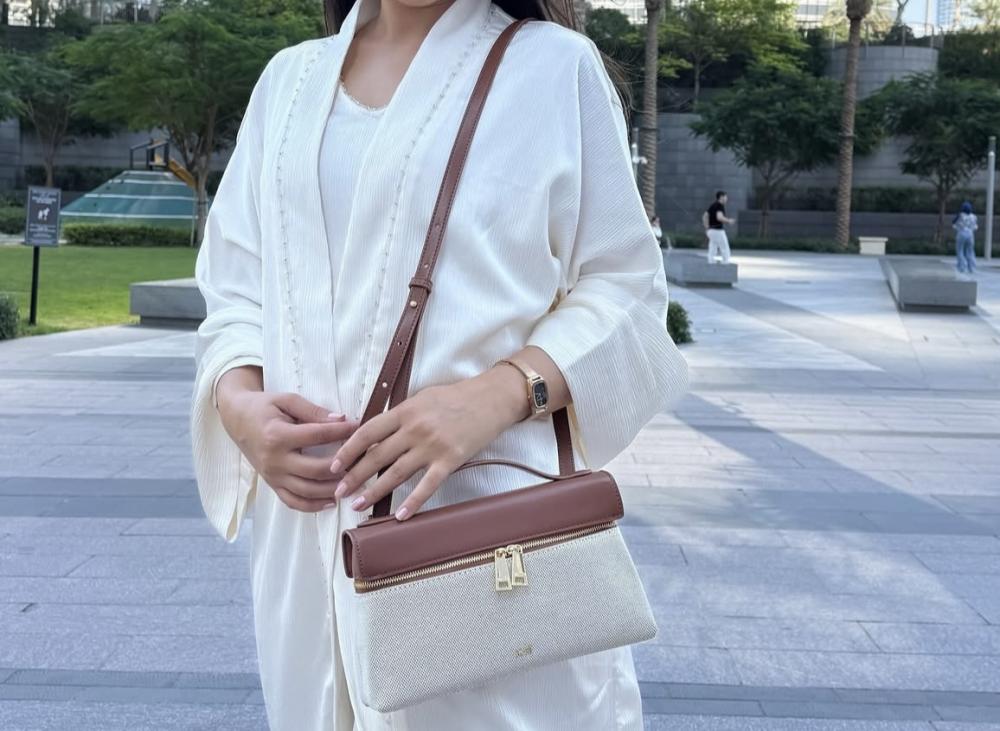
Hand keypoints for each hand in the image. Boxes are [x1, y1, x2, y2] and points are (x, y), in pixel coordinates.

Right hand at [218, 385, 358, 511]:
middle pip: (315, 469)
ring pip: (307, 491)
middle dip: (342, 466)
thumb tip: (341, 419)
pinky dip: (313, 506)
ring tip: (353, 482)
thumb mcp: (286, 400)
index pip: (317, 435)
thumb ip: (313, 411)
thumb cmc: (264, 407)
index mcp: (277, 435)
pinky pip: (293, 501)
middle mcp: (274, 460)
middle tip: (362, 460)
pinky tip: (332, 501)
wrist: (236, 419)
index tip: (359, 426)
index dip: (341, 431)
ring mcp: (272, 476)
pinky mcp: (272, 484)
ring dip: (332, 489)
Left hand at [329, 366, 526, 520]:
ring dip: (374, 492)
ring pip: (396, 474)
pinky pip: (427, 486)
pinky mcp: (450, 460)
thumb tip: (375, 433)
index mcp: (405, 411)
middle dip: (353, 476)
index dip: (347, 450)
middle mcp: (415, 429)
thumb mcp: (422, 398)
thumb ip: (400, 415)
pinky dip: (413, 502)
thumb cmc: (457, 397)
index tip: (334, 465)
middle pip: (376, 457)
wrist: (492, 399)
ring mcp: (432, 446)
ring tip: (357, 506)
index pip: (367, 432)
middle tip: (338, 492)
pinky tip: (400, 516)